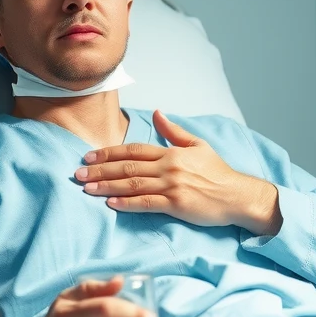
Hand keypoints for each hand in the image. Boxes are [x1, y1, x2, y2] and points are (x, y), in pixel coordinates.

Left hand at [76, 110, 281, 235]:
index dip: (109, 152)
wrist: (237, 195)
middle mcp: (169, 167)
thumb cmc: (218, 173)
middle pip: (127, 167)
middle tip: (78, 174)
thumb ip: (174, 131)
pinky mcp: (177, 204)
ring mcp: (172, 186)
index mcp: (171, 152)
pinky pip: (146, 203)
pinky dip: (127, 203)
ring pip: (133, 184)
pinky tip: (111, 203)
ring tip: (87, 189)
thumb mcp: (198, 145)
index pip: (133, 150)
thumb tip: (157, 112)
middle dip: (100, 170)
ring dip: (107, 186)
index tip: (89, 156)